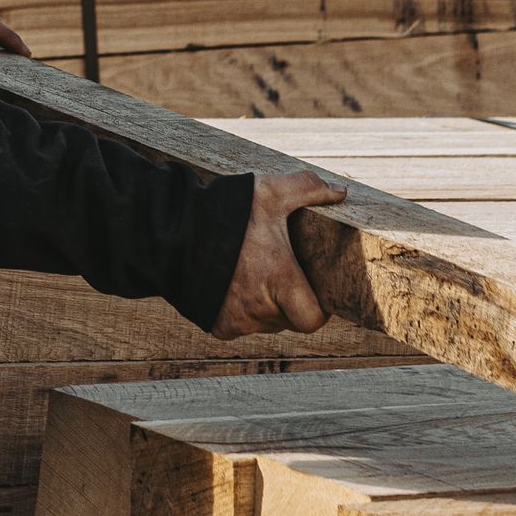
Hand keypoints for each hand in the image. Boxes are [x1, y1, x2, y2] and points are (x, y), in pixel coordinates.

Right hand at [210, 165, 346, 338]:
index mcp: (280, 280)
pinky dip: (241, 311)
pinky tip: (233, 284)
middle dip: (290, 301)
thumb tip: (340, 192)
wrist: (175, 232)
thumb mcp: (269, 192)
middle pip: (289, 319)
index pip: (313, 319)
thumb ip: (308, 189)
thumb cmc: (227, 213)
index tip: (312, 289)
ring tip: (254, 274)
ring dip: (266, 306)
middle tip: (280, 274)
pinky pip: (241, 325)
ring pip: (266, 323)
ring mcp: (237, 321)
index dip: (318, 308)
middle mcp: (259, 308)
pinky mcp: (218, 327)